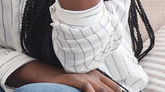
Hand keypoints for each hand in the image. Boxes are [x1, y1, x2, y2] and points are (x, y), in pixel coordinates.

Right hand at [7, 62, 121, 91]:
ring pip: (102, 89)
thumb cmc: (67, 81)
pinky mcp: (74, 79)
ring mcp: (84, 77)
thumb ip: (95, 87)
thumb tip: (106, 91)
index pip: (114, 87)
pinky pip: (86, 87)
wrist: (49, 75)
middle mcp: (93, 75)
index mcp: (97, 76)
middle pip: (110, 90)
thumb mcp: (84, 82)